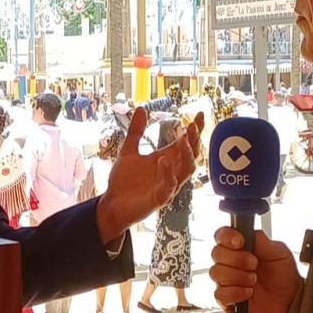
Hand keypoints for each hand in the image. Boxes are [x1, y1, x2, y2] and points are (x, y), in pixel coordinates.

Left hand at [96, 108, 203, 243]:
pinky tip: (162, 161)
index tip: (200, 115)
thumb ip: (136, 131)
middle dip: (193, 140)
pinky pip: (169, 186)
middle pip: (191, 155)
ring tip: (183, 140)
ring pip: (186, 170)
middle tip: (192, 125)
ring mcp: (168, 185)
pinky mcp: (160, 197)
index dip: (194, 130)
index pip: (185, 142)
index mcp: (165, 159)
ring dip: (186, 155)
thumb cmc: (123, 181)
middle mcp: (171, 171)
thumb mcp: (129, 151)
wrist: (112, 204)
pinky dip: (168, 173)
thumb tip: (140, 108)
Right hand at [211, 228, 301, 312]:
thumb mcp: (280, 253)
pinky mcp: (226, 300)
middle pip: (216, 253)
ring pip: (216, 272)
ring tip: (253, 279)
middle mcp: (230, 263)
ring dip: (238, 276)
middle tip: (253, 263)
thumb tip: (250, 231)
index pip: (222, 235)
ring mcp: (227, 281)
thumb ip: (263, 241)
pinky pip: (220, 293)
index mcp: (241, 247)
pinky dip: (236, 292)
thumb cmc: (284, 278)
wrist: (290, 303)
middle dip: (236, 258)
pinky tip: (248, 292)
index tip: (239, 242)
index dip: (226, 236)